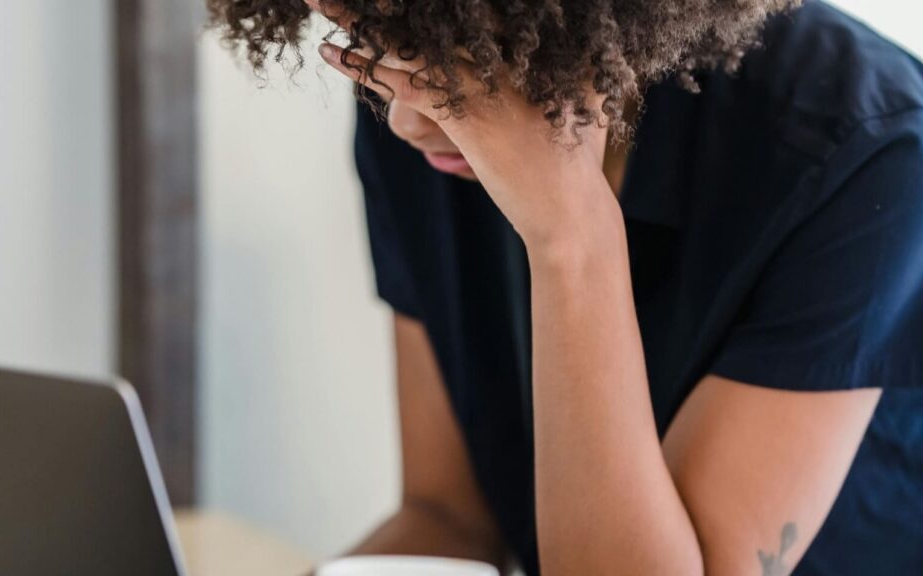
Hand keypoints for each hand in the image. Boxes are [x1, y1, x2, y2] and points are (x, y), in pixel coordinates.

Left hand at [312, 3, 622, 249]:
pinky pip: (396, 79)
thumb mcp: (588, 96)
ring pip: (404, 37)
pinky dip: (358, 64)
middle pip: (432, 9)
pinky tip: (330, 51)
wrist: (570, 209)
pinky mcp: (459, 111)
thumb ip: (580, 67)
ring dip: (356, 15)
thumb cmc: (576, 157)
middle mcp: (505, 48)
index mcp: (532, 38)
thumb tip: (592, 54)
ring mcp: (480, 76)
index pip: (471, 6)